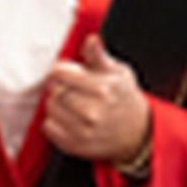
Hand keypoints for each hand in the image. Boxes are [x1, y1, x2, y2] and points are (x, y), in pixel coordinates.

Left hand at [41, 41, 151, 169]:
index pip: (60, 73)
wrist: (138, 133)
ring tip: (71, 103)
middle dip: (59, 86)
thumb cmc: (126, 99)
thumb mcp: (119, 73)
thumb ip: (99, 56)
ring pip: (50, 108)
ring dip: (56, 103)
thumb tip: (91, 40)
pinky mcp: (75, 146)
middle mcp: (92, 111)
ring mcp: (83, 131)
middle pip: (55, 90)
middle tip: (71, 88)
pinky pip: (48, 128)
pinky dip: (54, 122)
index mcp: (102, 89)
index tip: (63, 72)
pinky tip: (69, 118)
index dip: (59, 70)